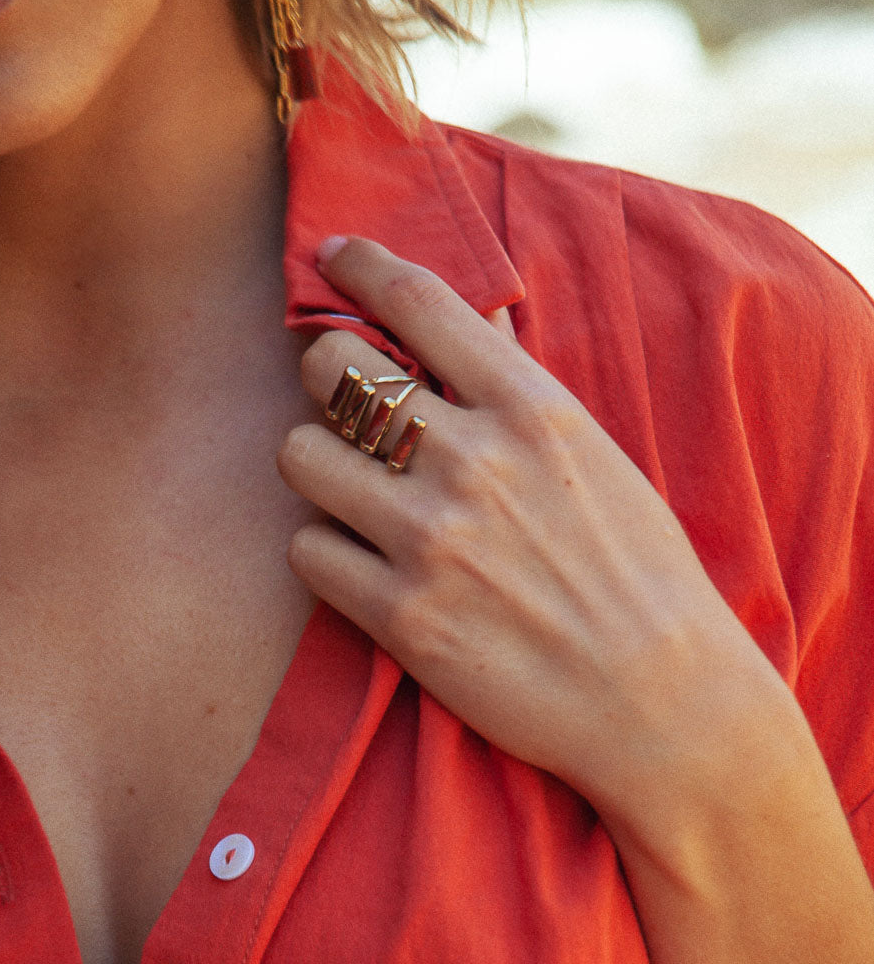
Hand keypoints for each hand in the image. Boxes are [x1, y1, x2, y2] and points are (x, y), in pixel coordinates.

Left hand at [278, 238, 790, 840]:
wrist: (662, 703)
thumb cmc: (641, 580)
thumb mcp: (598, 460)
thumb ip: (521, 397)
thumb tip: (468, 330)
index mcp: (532, 411)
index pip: (419, 302)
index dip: (360, 267)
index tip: (330, 259)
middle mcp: (473, 462)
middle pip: (331, 371)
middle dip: (324, 380)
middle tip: (342, 409)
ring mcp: (431, 540)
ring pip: (300, 457)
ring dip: (316, 468)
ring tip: (351, 494)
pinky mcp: (401, 618)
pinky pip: (306, 551)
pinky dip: (323, 552)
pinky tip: (360, 564)